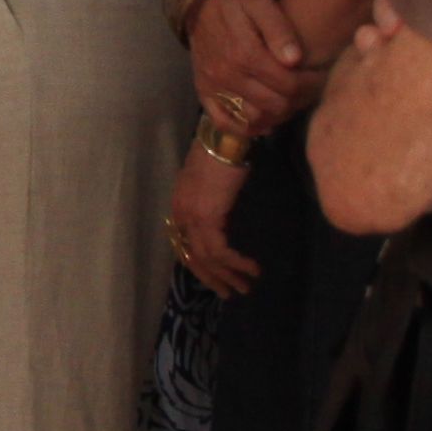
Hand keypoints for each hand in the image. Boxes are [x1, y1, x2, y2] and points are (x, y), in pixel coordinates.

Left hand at [170, 137, 259, 297]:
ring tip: (244, 287)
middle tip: (228, 293)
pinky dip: (236, 263)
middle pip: (192, 257)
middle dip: (212, 278)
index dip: (198, 264)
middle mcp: (181, 215)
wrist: (223, 137)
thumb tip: (220, 215)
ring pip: (207, 259)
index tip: (214, 277)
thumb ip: (209, 200)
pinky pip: (221, 251)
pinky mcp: (207, 219)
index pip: (183, 245)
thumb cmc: (221, 152)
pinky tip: (251, 268)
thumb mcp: (210, 181)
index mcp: (179, 206)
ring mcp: (191, 218)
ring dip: (228, 275)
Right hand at [190, 0, 312, 130]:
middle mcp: (227, 75)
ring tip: (291, 100)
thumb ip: (279, 30)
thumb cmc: (235, 1)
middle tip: (309, 89)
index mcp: (244, 52)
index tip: (320, 76)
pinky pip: (225, 124)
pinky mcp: (204, 94)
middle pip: (274, 104)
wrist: (198, 4)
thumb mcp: (260, 3)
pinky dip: (247, 128)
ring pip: (254, 118)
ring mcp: (213, 87)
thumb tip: (294, 60)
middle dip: (299, 100)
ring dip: (278, 114)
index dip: (310, 84)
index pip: (287, 84)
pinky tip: (264, 120)